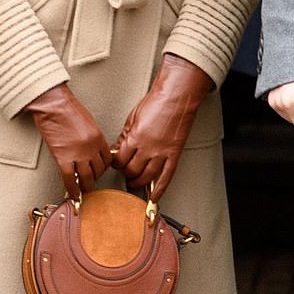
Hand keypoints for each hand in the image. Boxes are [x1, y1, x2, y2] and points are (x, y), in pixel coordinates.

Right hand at [25, 83, 111, 197]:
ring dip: (85, 185)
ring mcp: (78, 154)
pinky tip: (72, 195)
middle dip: (94, 177)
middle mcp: (91, 148)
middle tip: (89, 180)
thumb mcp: (87, 122)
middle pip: (98, 170)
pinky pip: (70, 179)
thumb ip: (91, 137)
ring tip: (82, 188)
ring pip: (86, 177)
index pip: (107, 160)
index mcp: (98, 138)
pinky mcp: (63, 158)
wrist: (53, 105)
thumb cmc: (67, 108)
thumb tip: (89, 149)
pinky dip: (72, 189)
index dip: (102, 167)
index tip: (98, 170)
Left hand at [112, 53, 212, 201]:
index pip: (119, 159)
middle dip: (126, 173)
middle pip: (132, 170)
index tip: (116, 163)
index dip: (116, 163)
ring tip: (135, 182)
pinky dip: (159, 189)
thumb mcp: (132, 117)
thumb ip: (125, 136)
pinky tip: (154, 197)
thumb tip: (117, 149)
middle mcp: (148, 148)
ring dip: (138, 182)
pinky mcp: (174, 154)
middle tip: (125, 172)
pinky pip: (166, 177)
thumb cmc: (156, 102)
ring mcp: (162, 153)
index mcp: (135, 138)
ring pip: (147, 177)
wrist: (177, 96)